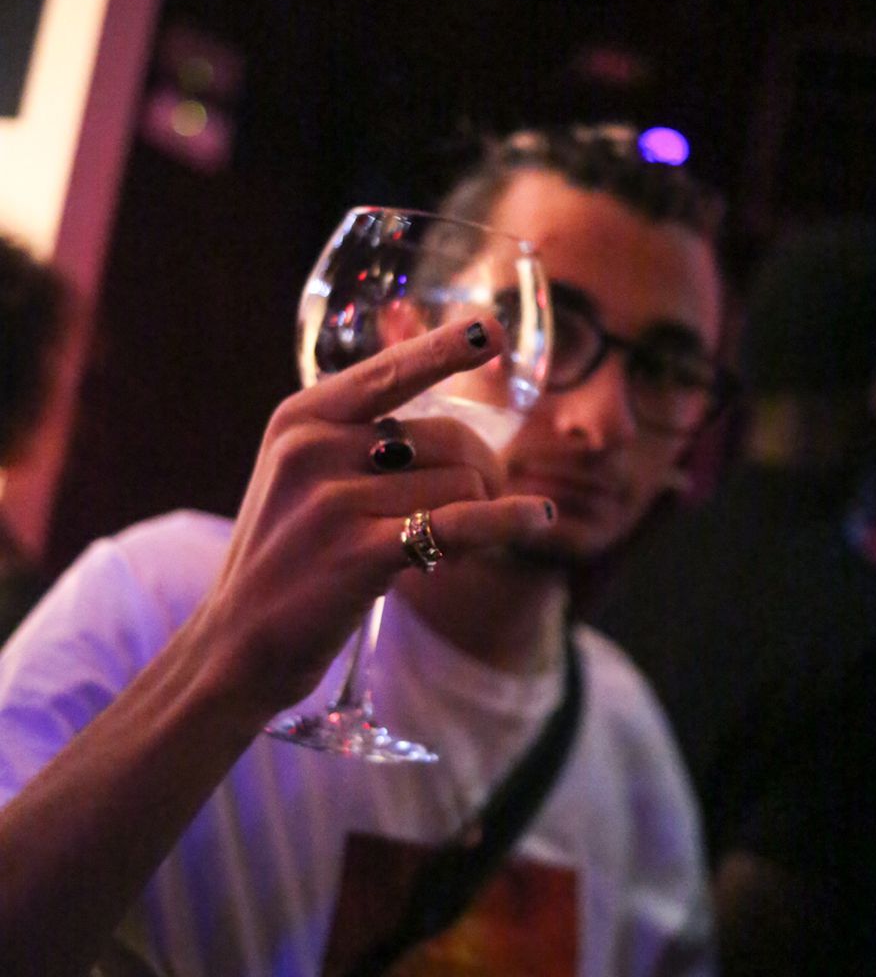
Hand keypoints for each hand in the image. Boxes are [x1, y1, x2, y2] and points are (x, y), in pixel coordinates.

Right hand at [198, 318, 553, 710]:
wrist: (235, 646)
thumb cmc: (285, 561)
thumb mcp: (300, 479)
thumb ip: (360, 442)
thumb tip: (460, 433)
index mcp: (299, 419)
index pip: (389, 371)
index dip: (446, 349)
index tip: (490, 330)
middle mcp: (313, 449)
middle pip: (447, 437)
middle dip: (481, 472)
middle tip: (482, 505)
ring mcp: (334, 501)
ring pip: (460, 486)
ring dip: (477, 516)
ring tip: (451, 550)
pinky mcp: (360, 553)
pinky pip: (460, 523)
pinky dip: (508, 520)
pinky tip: (538, 519)